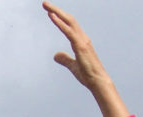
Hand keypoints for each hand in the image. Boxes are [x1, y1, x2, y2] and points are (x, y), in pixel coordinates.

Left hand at [44, 2, 127, 116]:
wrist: (98, 82)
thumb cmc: (88, 75)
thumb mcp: (73, 66)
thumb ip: (65, 59)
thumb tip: (55, 55)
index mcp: (81, 41)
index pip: (69, 25)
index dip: (60, 17)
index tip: (50, 12)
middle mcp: (82, 38)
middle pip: (68, 19)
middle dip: (56, 10)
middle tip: (44, 3)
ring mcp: (82, 41)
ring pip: (68, 21)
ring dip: (56, 12)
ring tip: (46, 5)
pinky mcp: (80, 46)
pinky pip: (68, 31)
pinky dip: (59, 22)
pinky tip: (51, 16)